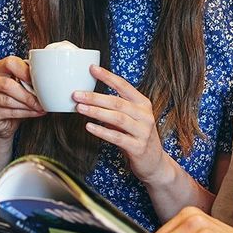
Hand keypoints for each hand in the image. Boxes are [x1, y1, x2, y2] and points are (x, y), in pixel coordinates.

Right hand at [0, 56, 44, 139]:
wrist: (6, 119)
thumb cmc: (16, 97)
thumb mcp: (23, 84)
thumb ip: (29, 78)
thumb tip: (47, 80)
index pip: (10, 63)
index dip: (25, 71)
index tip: (37, 81)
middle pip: (7, 84)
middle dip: (27, 95)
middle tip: (41, 101)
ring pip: (8, 101)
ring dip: (28, 105)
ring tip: (40, 108)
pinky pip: (9, 112)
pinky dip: (25, 113)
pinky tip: (34, 113)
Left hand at [73, 65, 171, 186]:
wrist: (155, 163)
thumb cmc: (138, 137)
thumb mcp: (132, 118)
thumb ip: (117, 108)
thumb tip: (90, 97)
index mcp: (142, 104)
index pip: (124, 86)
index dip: (108, 76)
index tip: (92, 69)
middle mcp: (145, 115)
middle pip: (117, 102)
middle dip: (95, 97)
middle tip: (77, 94)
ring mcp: (143, 132)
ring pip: (117, 118)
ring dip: (96, 112)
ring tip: (80, 108)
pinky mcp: (138, 147)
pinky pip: (117, 137)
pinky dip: (101, 131)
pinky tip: (89, 127)